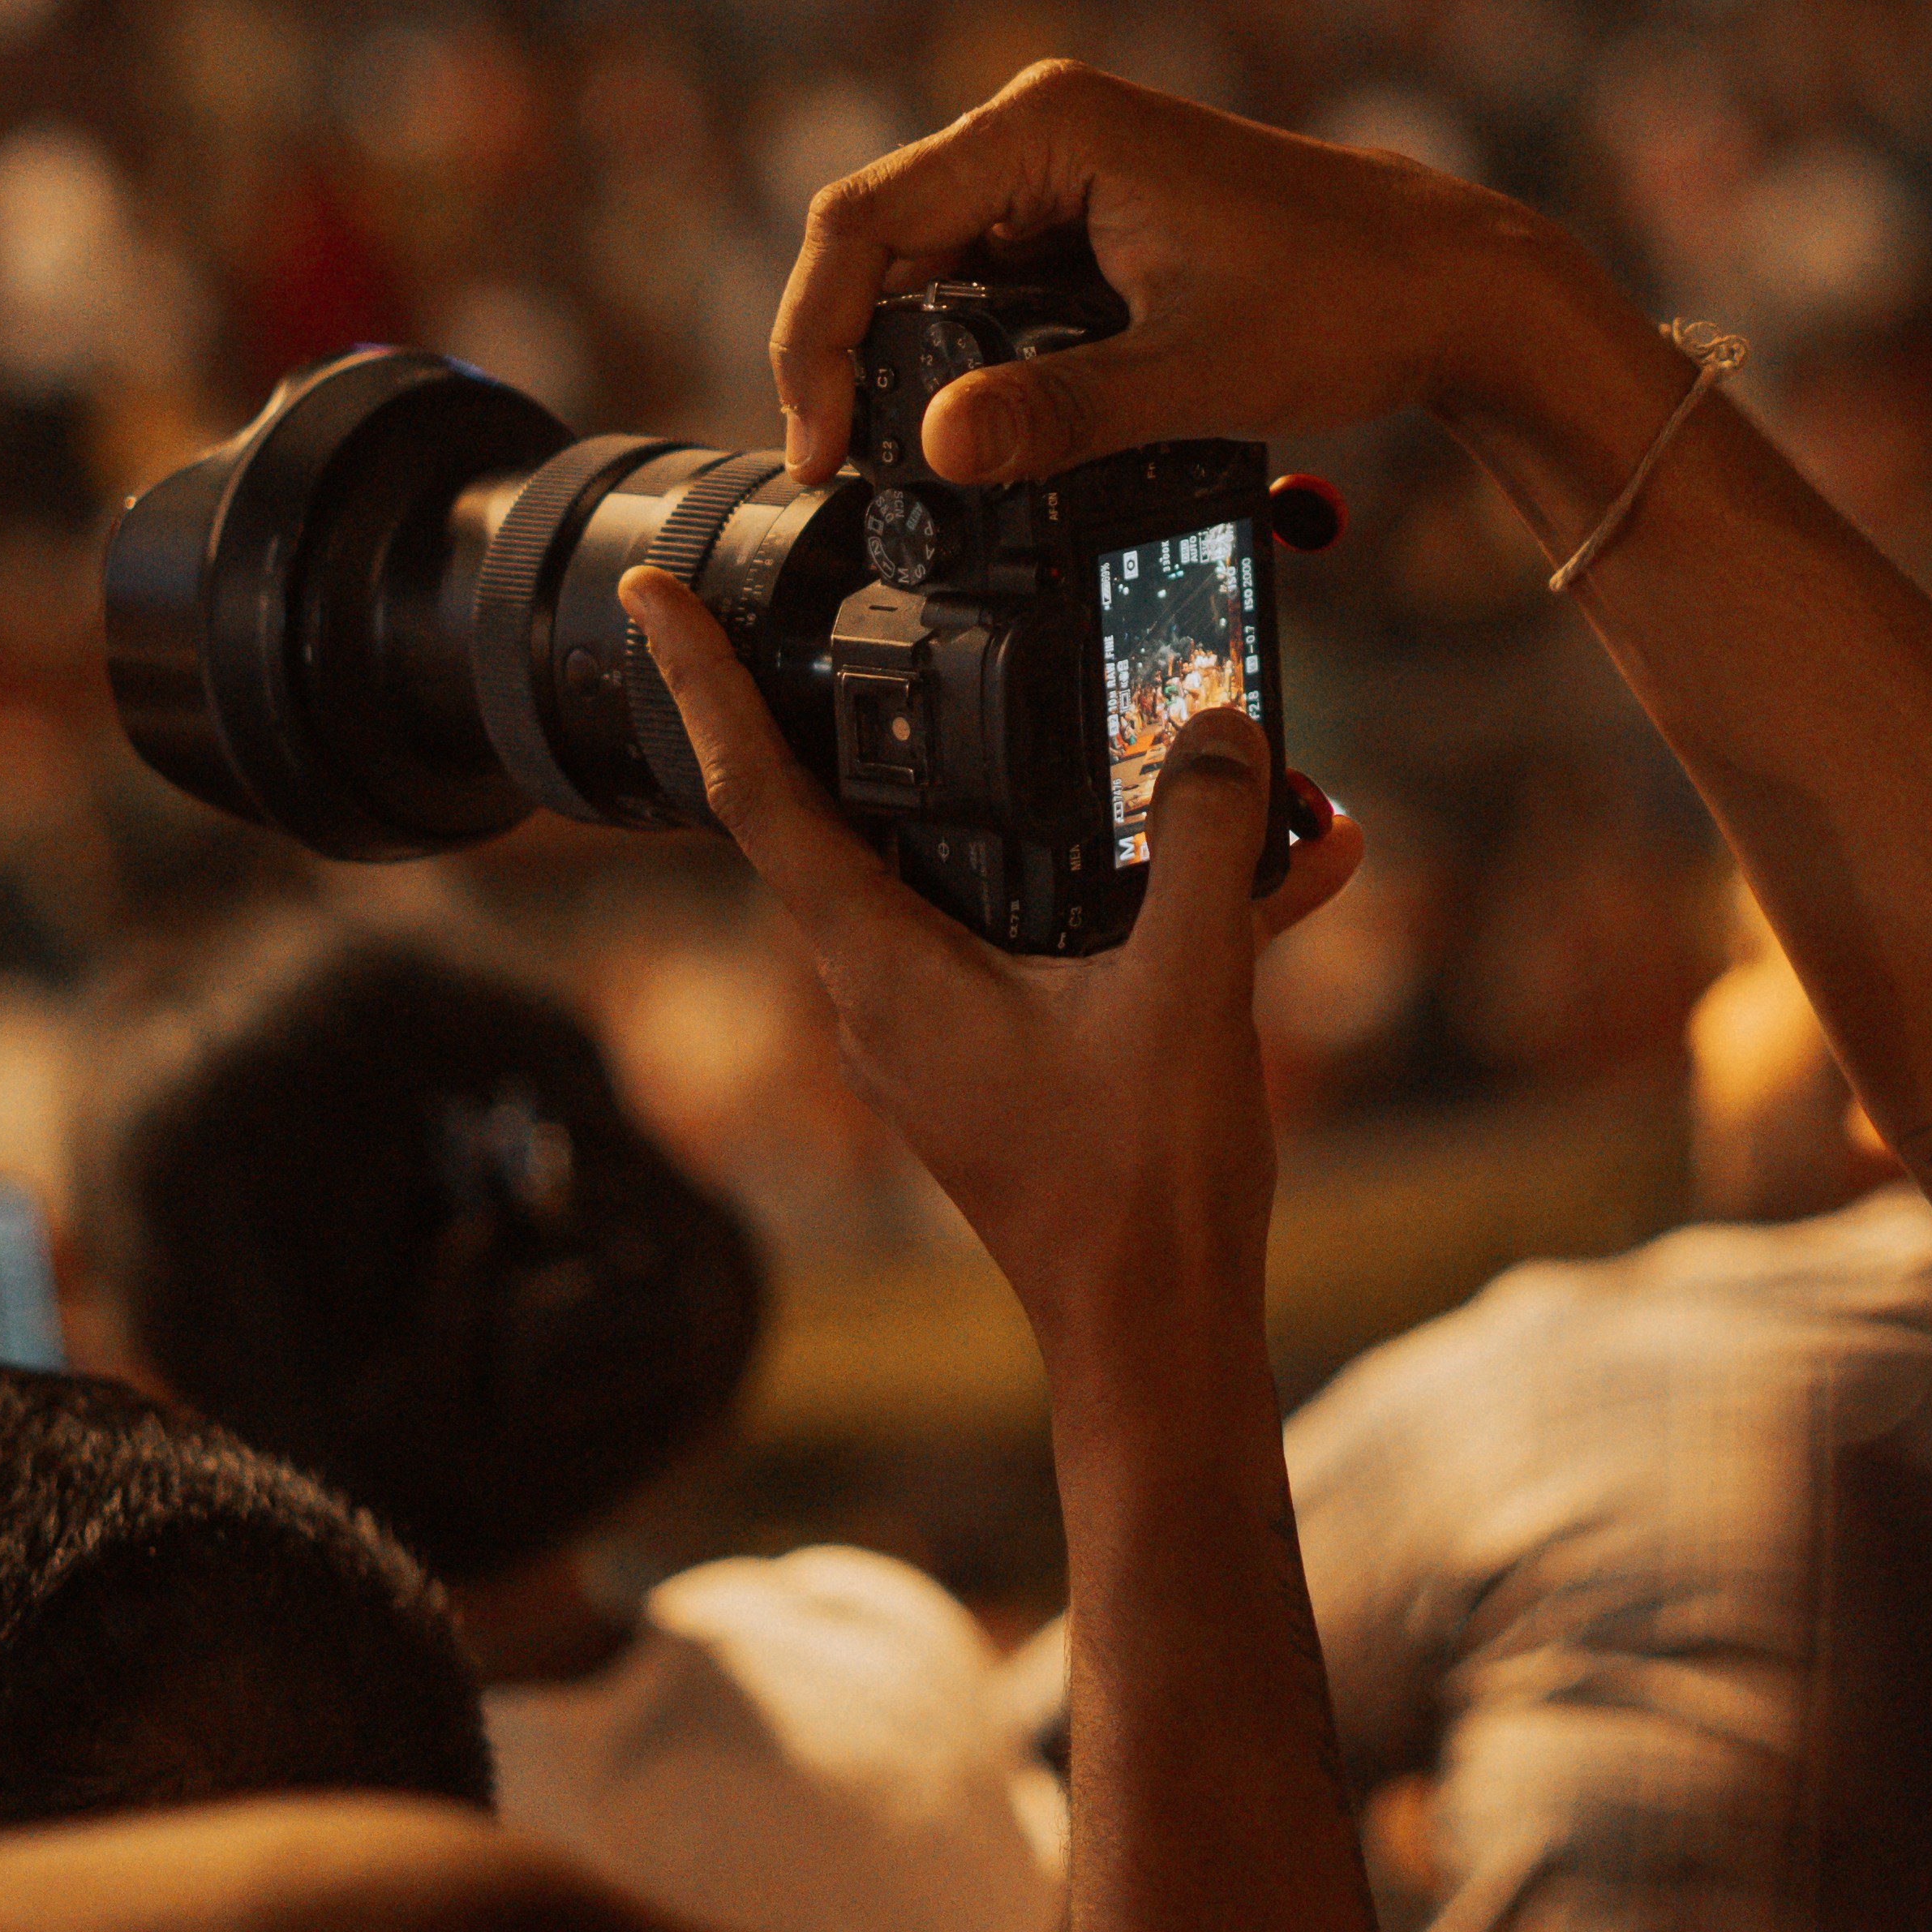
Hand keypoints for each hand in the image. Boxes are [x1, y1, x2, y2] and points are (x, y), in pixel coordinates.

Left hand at [621, 565, 1360, 1349]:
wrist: (1159, 1336)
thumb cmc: (1140, 1186)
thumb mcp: (1187, 990)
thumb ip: (1206, 847)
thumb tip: (1227, 731)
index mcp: (884, 969)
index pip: (759, 797)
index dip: (701, 686)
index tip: (653, 596)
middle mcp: (884, 996)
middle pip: (852, 814)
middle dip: (877, 708)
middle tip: (881, 602)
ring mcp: (940, 1031)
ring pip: (971, 871)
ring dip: (1056, 804)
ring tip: (1160, 727)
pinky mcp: (1004, 1058)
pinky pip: (1051, 937)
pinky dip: (1132, 897)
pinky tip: (1278, 870)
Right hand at [766, 57, 1532, 488]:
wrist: (1452, 287)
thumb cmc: (1347, 301)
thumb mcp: (1193, 373)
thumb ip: (1059, 414)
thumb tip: (936, 452)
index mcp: (1051, 125)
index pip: (865, 219)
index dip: (815, 337)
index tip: (821, 449)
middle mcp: (1044, 130)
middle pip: (882, 242)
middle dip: (850, 359)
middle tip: (845, 476)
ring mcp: (1067, 174)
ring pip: (929, 270)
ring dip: (903, 363)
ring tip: (893, 469)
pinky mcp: (1092, 222)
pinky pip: (988, 288)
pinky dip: (964, 359)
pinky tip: (968, 431)